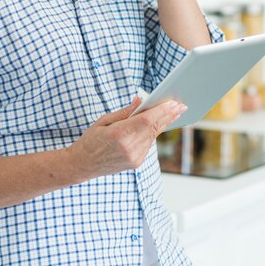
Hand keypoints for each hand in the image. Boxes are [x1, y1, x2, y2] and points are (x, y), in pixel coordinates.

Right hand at [66, 96, 186, 180]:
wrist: (83, 164)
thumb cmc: (90, 140)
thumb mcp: (103, 121)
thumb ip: (125, 112)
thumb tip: (140, 100)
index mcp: (118, 135)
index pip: (147, 121)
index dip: (162, 111)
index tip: (174, 103)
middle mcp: (129, 148)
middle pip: (154, 128)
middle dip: (169, 116)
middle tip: (181, 105)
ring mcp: (134, 158)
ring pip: (153, 136)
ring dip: (164, 123)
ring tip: (174, 111)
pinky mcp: (136, 163)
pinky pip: (148, 144)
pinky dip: (153, 132)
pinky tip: (160, 123)